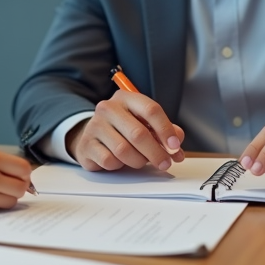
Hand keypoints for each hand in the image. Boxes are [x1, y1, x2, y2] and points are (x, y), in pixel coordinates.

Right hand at [68, 90, 185, 171]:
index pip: (150, 109)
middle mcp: (108, 108)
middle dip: (156, 152)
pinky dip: (120, 166)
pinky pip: (109, 161)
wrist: (92, 136)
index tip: (174, 146)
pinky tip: (120, 161)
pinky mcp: (87, 144)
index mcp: (126, 98)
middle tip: (165, 163)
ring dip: (138, 161)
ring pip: (124, 150)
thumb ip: (163, 130)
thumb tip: (177, 142)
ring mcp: (95, 125)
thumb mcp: (144, 124)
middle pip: (138, 133)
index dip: (166, 130)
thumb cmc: (123, 129)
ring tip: (141, 161)